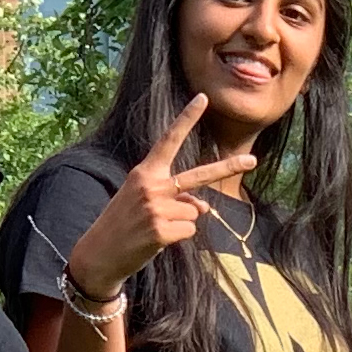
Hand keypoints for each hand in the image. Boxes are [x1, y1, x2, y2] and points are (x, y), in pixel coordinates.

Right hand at [67, 94, 258, 299]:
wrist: (99, 253)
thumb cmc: (124, 224)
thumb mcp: (146, 202)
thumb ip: (175, 198)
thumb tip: (204, 208)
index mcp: (145, 172)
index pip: (169, 140)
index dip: (187, 118)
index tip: (204, 98)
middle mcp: (151, 186)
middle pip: (199, 175)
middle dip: (227, 167)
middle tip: (252, 160)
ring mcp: (156, 208)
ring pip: (194, 212)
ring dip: (182, 222)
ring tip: (155, 228)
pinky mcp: (161, 231)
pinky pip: (189, 230)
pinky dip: (178, 238)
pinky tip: (155, 240)